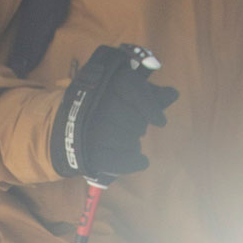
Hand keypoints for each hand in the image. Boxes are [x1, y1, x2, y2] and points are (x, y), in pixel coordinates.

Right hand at [50, 43, 175, 181]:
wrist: (68, 126)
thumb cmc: (107, 106)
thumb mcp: (127, 93)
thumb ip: (150, 94)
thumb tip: (173, 94)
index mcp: (107, 80)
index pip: (132, 88)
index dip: (149, 106)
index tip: (162, 123)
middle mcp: (96, 101)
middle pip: (134, 120)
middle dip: (138, 127)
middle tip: (134, 128)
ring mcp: (90, 127)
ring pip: (127, 140)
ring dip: (134, 143)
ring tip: (129, 140)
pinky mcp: (87, 150)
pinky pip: (118, 160)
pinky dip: (133, 162)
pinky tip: (142, 161)